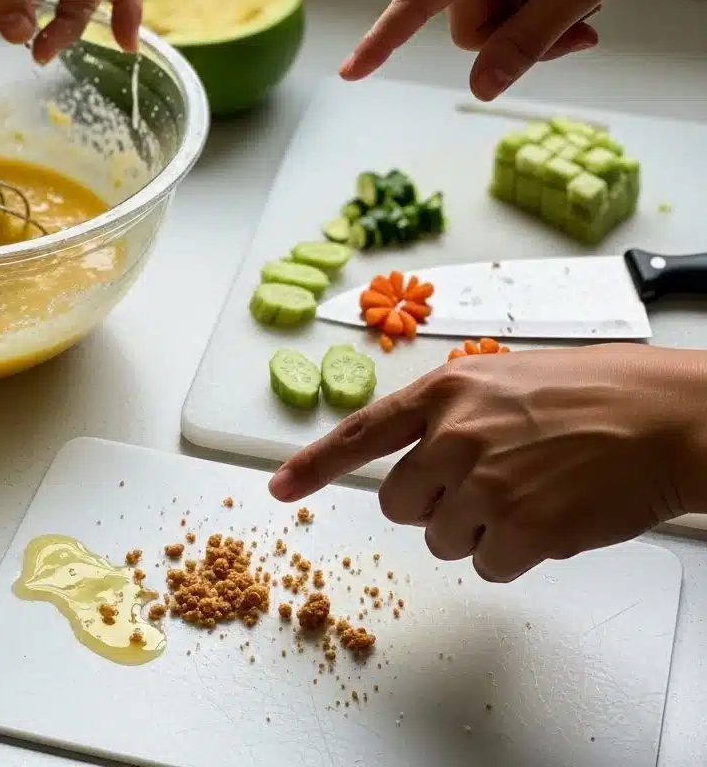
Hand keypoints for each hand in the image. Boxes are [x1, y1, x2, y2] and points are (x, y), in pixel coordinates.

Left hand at [269, 345, 706, 581]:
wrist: (665, 415)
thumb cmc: (596, 391)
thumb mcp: (504, 379)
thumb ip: (452, 412)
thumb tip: (418, 453)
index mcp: (446, 391)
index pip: (361, 432)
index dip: (314, 464)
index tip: (279, 488)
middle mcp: (455, 435)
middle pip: (397, 505)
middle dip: (430, 507)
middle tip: (481, 488)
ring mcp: (486, 483)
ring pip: (442, 540)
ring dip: (477, 531)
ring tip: (528, 495)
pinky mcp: (523, 529)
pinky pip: (488, 565)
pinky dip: (513, 555)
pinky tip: (548, 519)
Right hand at [341, 0, 700, 98]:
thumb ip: (524, 46)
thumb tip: (480, 89)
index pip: (418, 2)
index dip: (383, 42)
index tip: (351, 72)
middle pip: (469, 18)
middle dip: (517, 34)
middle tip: (575, 31)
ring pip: (490, 6)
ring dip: (532, 17)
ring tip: (582, 1)